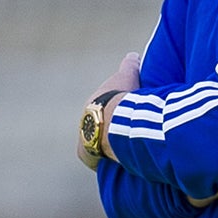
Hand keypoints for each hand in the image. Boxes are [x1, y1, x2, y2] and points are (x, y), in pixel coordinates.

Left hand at [76, 51, 142, 167]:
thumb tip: (134, 55)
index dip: (112, 112)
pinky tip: (116, 163)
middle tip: (124, 135)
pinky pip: (94, 159)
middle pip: (96, 127)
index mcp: (92, 103)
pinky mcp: (85, 154)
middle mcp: (83, 120)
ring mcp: (83, 138)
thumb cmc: (121, 96)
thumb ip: (130, 65)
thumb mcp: (127, 76)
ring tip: (122, 151)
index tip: (124, 116)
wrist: (114, 118)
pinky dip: (103, 160)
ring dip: (105, 146)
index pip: (101, 108)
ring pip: (94, 143)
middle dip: (107, 130)